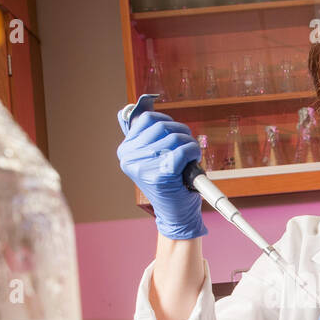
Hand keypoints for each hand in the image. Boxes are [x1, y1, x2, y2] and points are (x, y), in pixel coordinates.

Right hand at [115, 95, 205, 239]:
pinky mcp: (161, 176)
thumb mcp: (154, 157)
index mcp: (126, 151)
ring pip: (174, 137)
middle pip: (162, 125)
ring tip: (190, 157)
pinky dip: (193, 152)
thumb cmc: (169, 184)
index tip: (173, 136)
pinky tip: (193, 161)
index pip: (146, 119)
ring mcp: (144, 167)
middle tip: (186, 148)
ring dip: (189, 144)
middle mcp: (130, 158)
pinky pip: (183, 151)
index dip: (166, 122)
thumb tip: (144, 103)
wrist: (176, 215)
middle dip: (181, 133)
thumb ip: (148, 134)